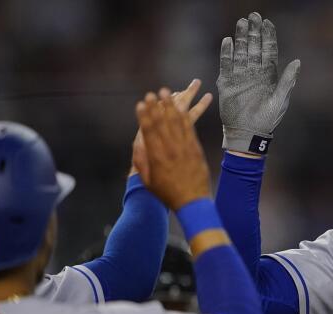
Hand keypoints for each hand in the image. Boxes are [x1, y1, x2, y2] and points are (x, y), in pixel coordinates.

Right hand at [135, 89, 210, 209]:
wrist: (192, 202)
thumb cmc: (168, 194)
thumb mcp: (148, 181)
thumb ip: (141, 163)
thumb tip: (136, 145)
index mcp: (156, 157)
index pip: (148, 132)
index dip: (144, 116)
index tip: (140, 104)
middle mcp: (170, 150)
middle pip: (161, 123)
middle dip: (155, 107)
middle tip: (151, 93)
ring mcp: (184, 148)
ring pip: (176, 123)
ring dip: (170, 106)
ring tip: (166, 93)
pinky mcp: (195, 149)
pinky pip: (189, 129)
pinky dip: (184, 117)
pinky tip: (181, 107)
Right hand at [217, 11, 299, 155]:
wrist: (248, 134)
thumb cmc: (267, 120)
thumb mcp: (280, 100)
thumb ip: (288, 81)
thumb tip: (298, 61)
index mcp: (269, 76)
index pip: (268, 51)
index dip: (268, 37)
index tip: (267, 23)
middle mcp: (254, 73)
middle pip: (254, 48)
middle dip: (254, 32)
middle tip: (253, 16)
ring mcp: (240, 77)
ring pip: (241, 52)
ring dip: (241, 38)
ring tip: (241, 23)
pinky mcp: (227, 83)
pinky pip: (226, 65)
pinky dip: (227, 53)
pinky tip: (228, 41)